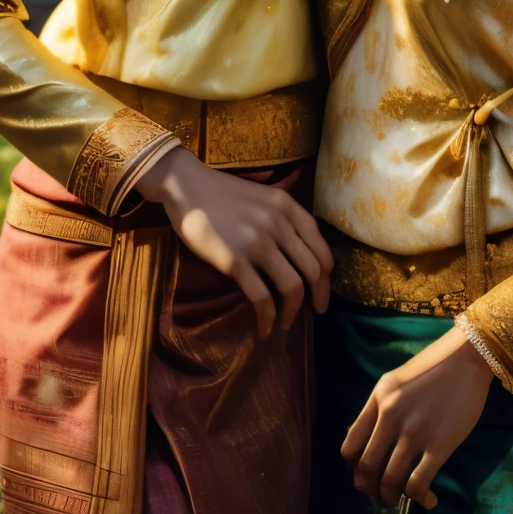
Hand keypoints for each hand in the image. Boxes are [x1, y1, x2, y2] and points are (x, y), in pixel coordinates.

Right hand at [136, 148, 333, 336]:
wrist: (185, 185)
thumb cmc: (221, 193)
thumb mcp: (263, 196)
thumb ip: (284, 217)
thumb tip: (300, 251)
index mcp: (287, 207)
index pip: (321, 247)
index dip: (327, 275)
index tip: (322, 292)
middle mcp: (278, 224)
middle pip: (313, 270)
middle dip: (318, 296)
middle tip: (314, 312)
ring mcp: (257, 243)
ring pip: (292, 286)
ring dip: (293, 312)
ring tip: (286, 323)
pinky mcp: (233, 260)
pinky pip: (261, 297)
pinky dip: (268, 318)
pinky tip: (265, 328)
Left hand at [341, 324, 492, 509]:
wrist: (468, 358)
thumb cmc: (433, 367)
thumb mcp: (396, 381)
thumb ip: (381, 407)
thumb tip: (373, 441)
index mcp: (378, 399)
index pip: (350, 445)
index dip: (353, 468)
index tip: (363, 474)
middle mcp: (391, 416)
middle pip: (367, 467)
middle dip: (369, 487)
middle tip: (379, 492)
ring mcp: (414, 432)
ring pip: (390, 479)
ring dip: (390, 497)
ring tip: (397, 499)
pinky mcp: (439, 445)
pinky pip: (418, 483)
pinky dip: (419, 498)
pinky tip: (428, 499)